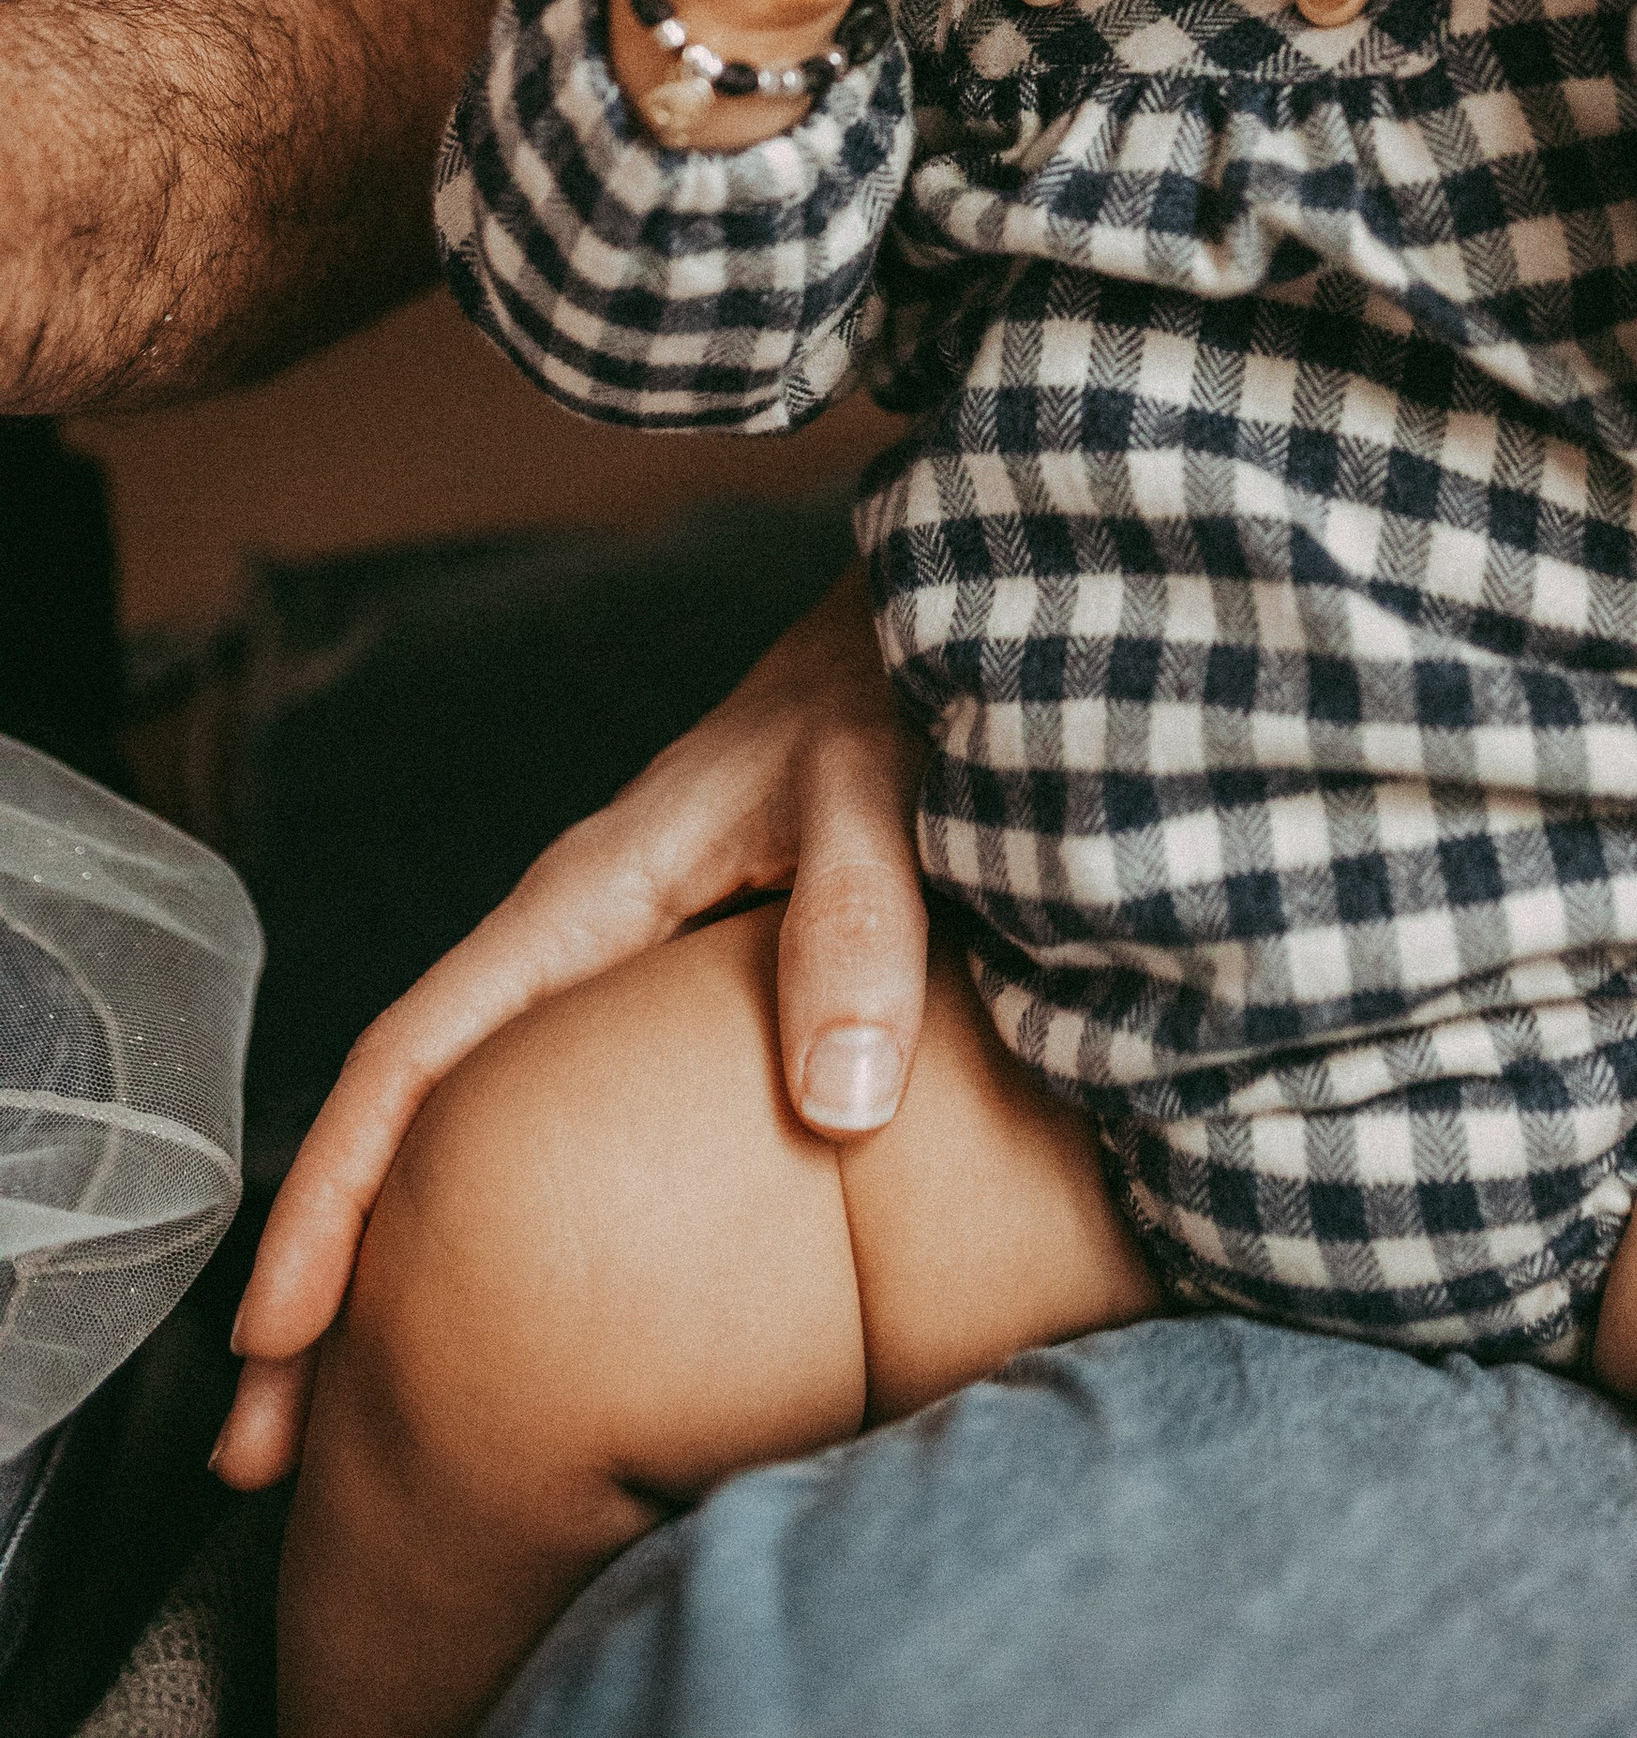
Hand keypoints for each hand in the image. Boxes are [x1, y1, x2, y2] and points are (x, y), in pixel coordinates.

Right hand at [211, 568, 926, 1491]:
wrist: (927, 625)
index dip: (334, 1197)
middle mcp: (574, 938)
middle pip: (407, 1124)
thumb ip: (858, 926)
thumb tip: (837, 1108)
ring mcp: (615, 962)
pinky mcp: (676, 983)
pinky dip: (494, 1212)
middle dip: (329, 1283)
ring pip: (470, 1130)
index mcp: (584, 901)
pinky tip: (509, 1296)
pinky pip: (547, 1119)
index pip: (414, 1061)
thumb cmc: (888, 699)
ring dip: (402, 1262)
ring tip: (355, 1428)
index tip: (279, 1336)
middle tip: (264, 1457)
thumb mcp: (874, 795)